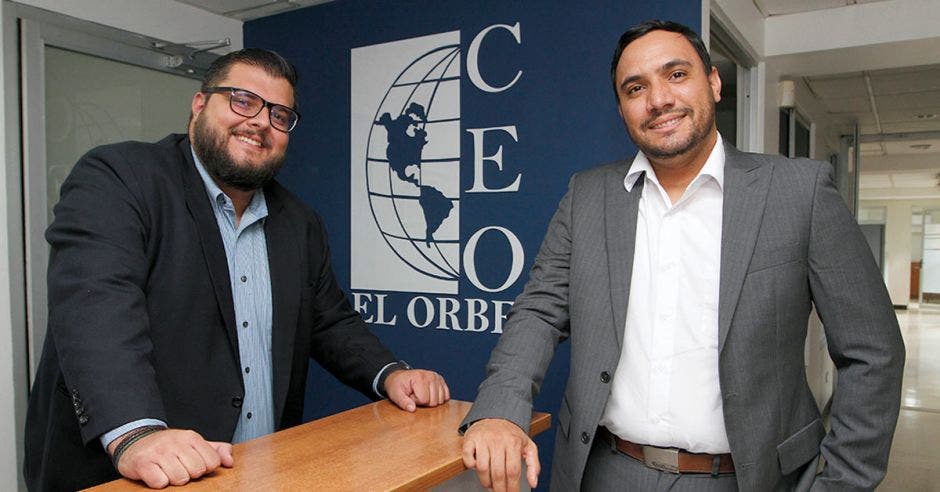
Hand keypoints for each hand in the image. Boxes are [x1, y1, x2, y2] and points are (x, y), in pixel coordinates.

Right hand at [109, 428, 233, 487]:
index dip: (205, 468)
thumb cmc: (167, 446)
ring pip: (180, 479)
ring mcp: (160, 453)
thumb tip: (230, 461)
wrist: (134, 440)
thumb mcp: (193, 443)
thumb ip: (216, 450)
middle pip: (197, 471)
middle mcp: (176, 443)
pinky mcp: (144, 464)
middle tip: (179, 468)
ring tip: (167, 471)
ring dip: (173, 479)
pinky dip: (159, 482)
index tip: (194, 464)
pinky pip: (160, 483)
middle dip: (189, 474)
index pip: (212, 462)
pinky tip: (156, 474)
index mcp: (191, 437)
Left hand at [384, 369, 449, 411]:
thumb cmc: (397, 385)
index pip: (424, 400)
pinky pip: (446, 396)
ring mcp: (437, 377)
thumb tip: (412, 409)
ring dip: (431, 401)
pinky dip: (438, 399)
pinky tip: (429, 395)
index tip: (410, 395)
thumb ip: (403, 402)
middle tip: (415, 395)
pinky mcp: (440, 380)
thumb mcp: (395, 394)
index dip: (416, 401)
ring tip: (421, 394)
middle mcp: (431, 375)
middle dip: (424, 402)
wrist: (399, 377)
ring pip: (441, 400)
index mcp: (419, 377)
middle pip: (434, 401)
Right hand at [462, 418, 539, 491]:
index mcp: (513, 442)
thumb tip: (533, 482)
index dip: (512, 487)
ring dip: (485, 481)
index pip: (513, 471)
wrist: (495, 414)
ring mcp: (483, 439)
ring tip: (489, 483)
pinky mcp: (471, 438)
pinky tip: (476, 467)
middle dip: (499, 488)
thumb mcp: (528, 445)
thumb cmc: (511, 433)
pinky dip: (470, 465)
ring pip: (482, 468)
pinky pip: (467, 456)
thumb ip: (534, 464)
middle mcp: (498, 440)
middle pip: (498, 472)